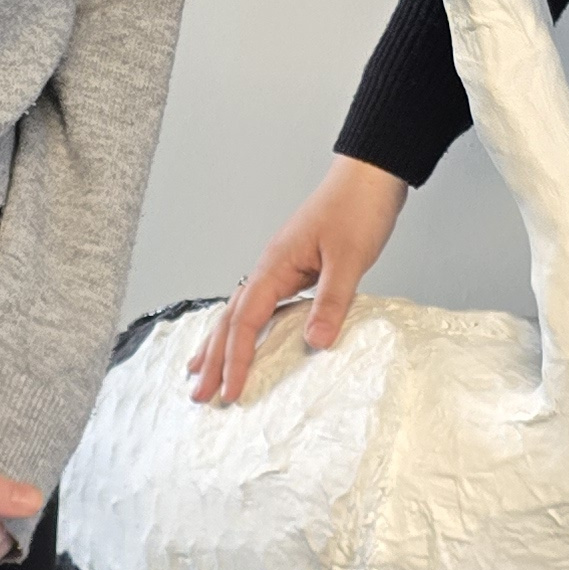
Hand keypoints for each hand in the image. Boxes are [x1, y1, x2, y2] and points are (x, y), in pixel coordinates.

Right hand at [187, 158, 408, 405]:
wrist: (370, 175)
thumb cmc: (357, 208)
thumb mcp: (349, 258)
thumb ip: (331, 301)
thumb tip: (315, 343)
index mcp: (275, 266)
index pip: (246, 323)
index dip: (236, 360)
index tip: (230, 392)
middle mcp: (270, 267)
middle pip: (230, 320)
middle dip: (213, 359)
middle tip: (198, 394)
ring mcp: (280, 267)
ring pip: (239, 311)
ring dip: (221, 343)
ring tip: (202, 369)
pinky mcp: (295, 267)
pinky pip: (260, 304)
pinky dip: (246, 326)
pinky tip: (246, 336)